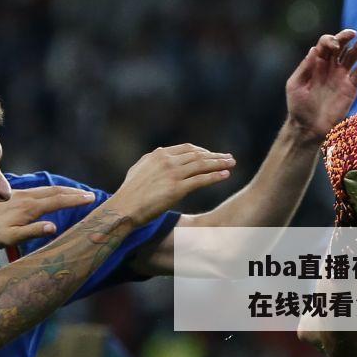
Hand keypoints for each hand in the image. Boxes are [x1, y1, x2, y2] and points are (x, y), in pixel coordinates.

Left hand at [0, 185, 94, 248]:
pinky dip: (53, 190)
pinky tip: (54, 192)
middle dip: (74, 193)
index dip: (76, 200)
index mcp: (30, 207)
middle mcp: (28, 197)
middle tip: (90, 195)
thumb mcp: (11, 238)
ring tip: (77, 192)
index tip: (90, 198)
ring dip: (65, 190)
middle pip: (56, 191)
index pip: (58, 201)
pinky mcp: (15, 193)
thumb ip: (33, 231)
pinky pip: (40, 189)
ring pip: (48, 189)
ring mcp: (21, 193)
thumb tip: (53, 227)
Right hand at [115, 144, 236, 223]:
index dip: (202, 151)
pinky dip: (215, 176)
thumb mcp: (139, 169)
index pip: (187, 149)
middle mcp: (167, 161)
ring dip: (219, 163)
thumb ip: (152, 160)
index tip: (212, 155)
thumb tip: (160, 153)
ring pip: (202, 165)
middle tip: (228, 157)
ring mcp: (173, 174)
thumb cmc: (130, 192)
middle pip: (198, 155)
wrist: (124, 207)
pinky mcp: (177, 189)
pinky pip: (201, 180)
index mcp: (159, 154)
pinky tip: (225, 175)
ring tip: (232, 164)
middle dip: (215, 156)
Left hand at [285, 30, 356, 141]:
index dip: (329, 41)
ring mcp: (341, 77)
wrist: (308, 128)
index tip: (332, 46)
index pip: (325, 45)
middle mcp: (329, 67)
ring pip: (352, 57)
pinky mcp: (350, 88)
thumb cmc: (298, 106)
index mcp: (315, 64)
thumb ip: (305, 67)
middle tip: (351, 34)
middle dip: (345, 38)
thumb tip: (313, 49)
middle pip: (340, 47)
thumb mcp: (295, 84)